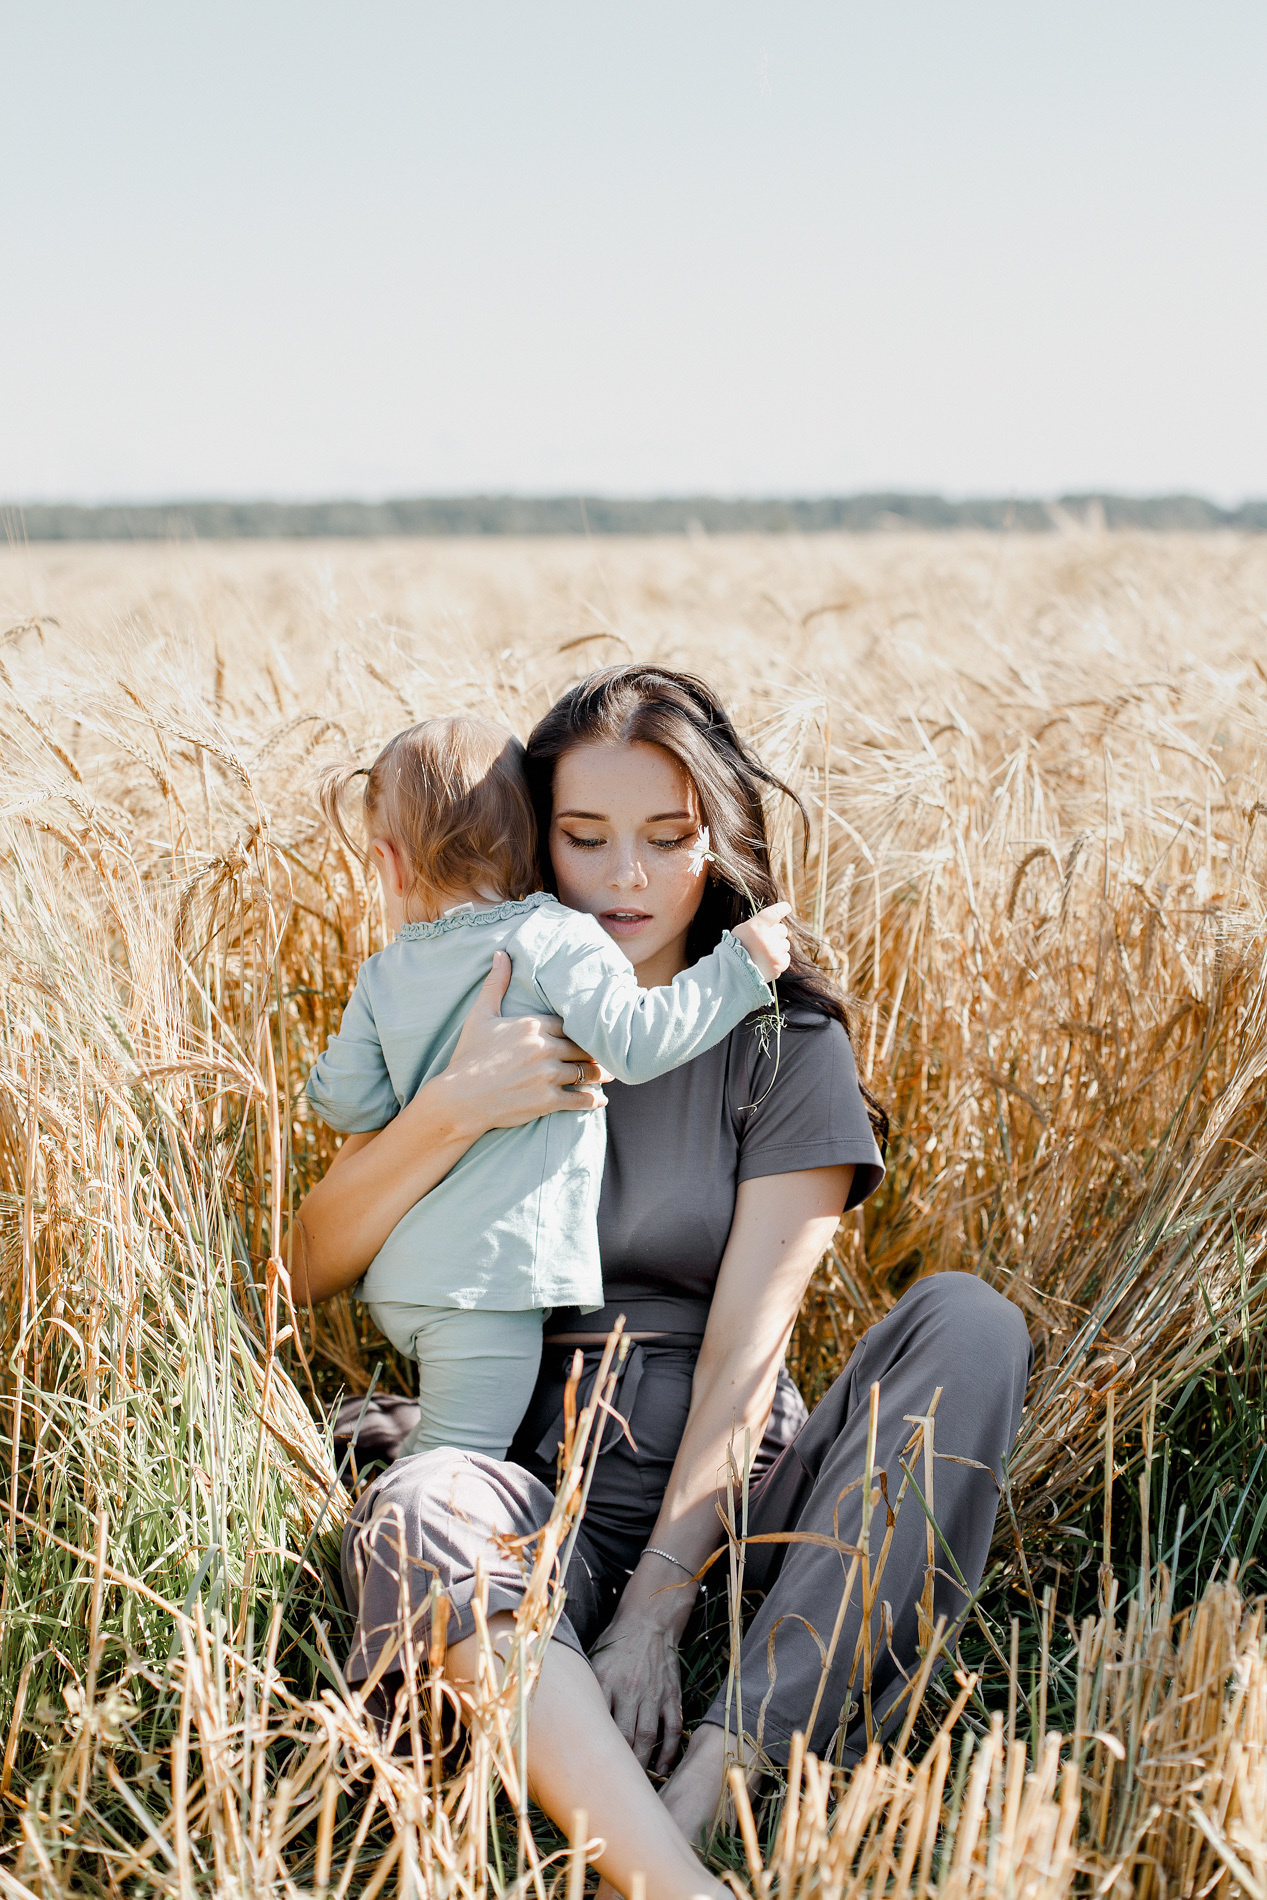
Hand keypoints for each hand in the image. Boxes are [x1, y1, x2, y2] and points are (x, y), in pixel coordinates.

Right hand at [444, 951, 606, 1132]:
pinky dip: (593, 1101)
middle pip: (582, 1048)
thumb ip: (496, 984)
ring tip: (608, 1075)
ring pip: (586, 1073)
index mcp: (533, 1026)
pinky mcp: (547, 1100)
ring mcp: (548, 1075)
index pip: (570, 1024)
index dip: (581, 1030)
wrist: (458, 1098)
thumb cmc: (468, 1056)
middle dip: (594, 1052)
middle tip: (607, 1054)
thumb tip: (501, 954)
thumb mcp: (480, 1016)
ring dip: (599, 1075)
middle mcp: (545, 1048)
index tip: (591, 1032)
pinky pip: (579, 1100)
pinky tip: (599, 1101)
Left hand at [589, 1603, 686, 1773]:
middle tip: (610, 1787)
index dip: (592, 1751)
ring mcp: (653, 1693)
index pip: (597, 1723)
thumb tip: (564, 1718)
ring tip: (634, 1783)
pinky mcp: (671, 1695)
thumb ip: (585, 1688)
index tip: (586, 1772)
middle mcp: (630, 1689)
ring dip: (642, 1764)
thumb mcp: (593, 1660)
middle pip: (623, 1737)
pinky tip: (662, 1768)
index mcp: (605, 1681)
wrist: (649, 1622)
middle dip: (618, 1766)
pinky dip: (669, 1752)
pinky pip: (673, 1729)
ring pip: (647, 1737)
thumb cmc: (615, 1644)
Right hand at [733, 902, 791, 983]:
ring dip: (777, 947)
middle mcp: (768, 938)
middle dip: (776, 933)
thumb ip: (757, 925)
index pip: (774, 913)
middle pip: (782, 929)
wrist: (733, 973)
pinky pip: (786, 957)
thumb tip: (772, 923)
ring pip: (785, 944)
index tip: (786, 907)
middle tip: (765, 940)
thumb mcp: (741, 931)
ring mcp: (775, 952)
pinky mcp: (779, 965)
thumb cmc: (735, 950)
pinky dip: (779, 959)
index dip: (782, 909)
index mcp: (756, 927)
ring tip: (764, 954)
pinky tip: (768, 961)